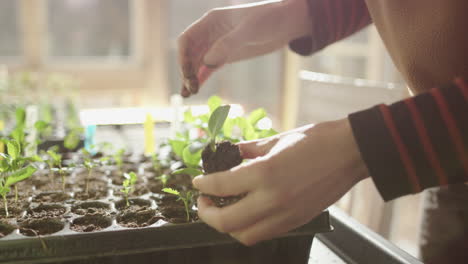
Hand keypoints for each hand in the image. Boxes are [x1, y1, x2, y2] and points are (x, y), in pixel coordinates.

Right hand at [178, 0, 310, 96]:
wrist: (287, 23)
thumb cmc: (269, 19)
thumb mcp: (249, 30)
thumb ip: (228, 44)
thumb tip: (206, 62)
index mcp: (211, 21)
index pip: (186, 39)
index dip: (182, 57)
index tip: (187, 74)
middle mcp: (210, 33)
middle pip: (189, 53)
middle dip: (187, 71)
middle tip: (192, 89)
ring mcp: (217, 46)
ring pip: (196, 63)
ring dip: (190, 78)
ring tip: (187, 95)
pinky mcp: (226, 56)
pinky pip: (208, 69)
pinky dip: (200, 79)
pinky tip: (193, 90)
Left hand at [192, 118, 368, 244]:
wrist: (351, 153)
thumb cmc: (317, 141)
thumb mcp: (276, 140)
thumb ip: (248, 151)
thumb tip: (228, 155)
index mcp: (265, 173)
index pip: (221, 185)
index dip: (203, 184)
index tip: (198, 182)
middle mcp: (273, 199)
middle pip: (226, 222)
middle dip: (206, 214)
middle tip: (203, 202)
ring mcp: (286, 215)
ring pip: (245, 236)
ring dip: (227, 226)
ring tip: (223, 210)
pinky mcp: (296, 222)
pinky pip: (264, 234)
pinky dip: (248, 228)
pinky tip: (246, 213)